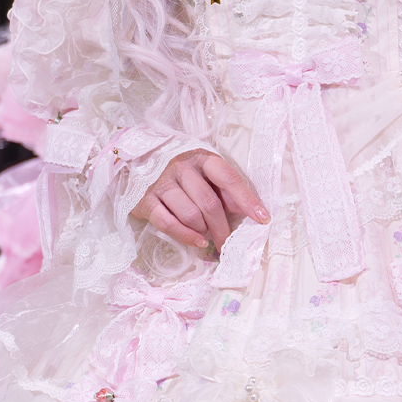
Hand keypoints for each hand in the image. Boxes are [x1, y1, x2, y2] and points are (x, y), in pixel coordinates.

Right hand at [132, 150, 268, 251]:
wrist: (138, 160)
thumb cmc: (181, 170)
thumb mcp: (204, 171)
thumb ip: (224, 188)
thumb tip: (246, 209)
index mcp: (202, 158)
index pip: (228, 178)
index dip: (247, 200)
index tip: (262, 218)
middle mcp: (181, 168)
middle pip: (209, 203)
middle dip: (223, 228)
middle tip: (228, 244)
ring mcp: (162, 183)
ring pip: (190, 214)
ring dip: (203, 230)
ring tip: (207, 236)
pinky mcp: (145, 200)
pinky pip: (168, 223)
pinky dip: (185, 236)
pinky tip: (198, 241)